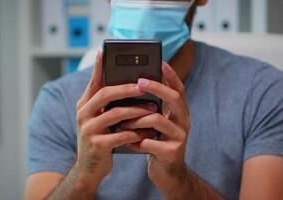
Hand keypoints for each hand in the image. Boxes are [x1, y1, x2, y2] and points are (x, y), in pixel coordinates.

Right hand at [74, 52, 157, 189]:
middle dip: (126, 88)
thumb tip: (125, 86)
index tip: (103, 53)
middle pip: (105, 94)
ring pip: (116, 114)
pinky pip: (121, 134)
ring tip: (152, 108)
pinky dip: (136, 132)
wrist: (88, 168)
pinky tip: (147, 132)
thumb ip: (106, 104)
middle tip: (143, 84)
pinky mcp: (98, 145)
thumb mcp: (98, 119)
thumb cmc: (98, 140)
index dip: (98, 68)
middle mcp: (83, 114)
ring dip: (136, 111)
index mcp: (84, 105)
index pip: (93, 83)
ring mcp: (89, 130)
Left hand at [121, 62, 190, 196]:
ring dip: (136, 120)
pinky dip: (136, 141)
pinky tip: (129, 144)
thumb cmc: (156, 144)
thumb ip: (150, 109)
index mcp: (179, 113)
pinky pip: (150, 142)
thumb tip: (132, 89)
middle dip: (156, 87)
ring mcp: (180, 137)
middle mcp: (183, 122)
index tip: (161, 61)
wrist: (167, 173)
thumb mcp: (155, 124)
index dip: (171, 75)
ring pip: (157, 120)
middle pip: (174, 98)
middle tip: (139, 81)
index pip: (178, 89)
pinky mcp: (172, 152)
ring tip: (123, 123)